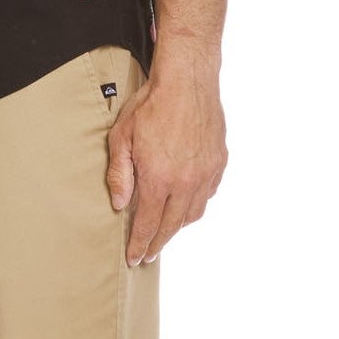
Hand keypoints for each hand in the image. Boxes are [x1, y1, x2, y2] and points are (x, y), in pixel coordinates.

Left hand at [105, 68, 226, 265]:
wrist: (187, 79)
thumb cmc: (151, 103)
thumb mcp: (122, 135)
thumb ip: (119, 173)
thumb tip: (120, 204)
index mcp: (159, 178)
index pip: (148, 224)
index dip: (140, 244)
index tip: (134, 258)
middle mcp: (185, 182)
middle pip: (171, 226)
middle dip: (158, 243)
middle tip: (148, 255)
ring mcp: (205, 173)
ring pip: (192, 213)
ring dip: (178, 226)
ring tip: (166, 231)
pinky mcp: (218, 162)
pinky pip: (207, 194)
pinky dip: (196, 203)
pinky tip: (186, 203)